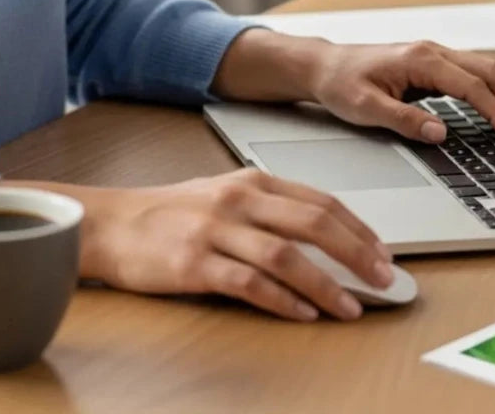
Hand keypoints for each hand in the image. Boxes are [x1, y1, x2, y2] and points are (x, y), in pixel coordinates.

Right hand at [3, 171, 393, 321]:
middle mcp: (238, 201)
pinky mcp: (195, 264)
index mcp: (251, 182)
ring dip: (326, 284)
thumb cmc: (170, 213)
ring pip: (286, 256)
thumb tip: (323, 236)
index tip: (382, 252)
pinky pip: (249, 284)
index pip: (320, 201)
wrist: (112, 224)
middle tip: (383, 278)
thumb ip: (269, 209)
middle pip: (313, 223)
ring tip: (351, 306)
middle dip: (356, 252)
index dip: (357, 228)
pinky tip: (304, 313)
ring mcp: (216, 231)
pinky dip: (283, 301)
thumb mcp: (224, 196)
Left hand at [306, 40, 494, 144]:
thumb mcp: (366, 108)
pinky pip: (473, 75)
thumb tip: (440, 133)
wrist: (325, 67)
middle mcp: (433, 52)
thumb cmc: (342, 84)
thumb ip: (404, 120)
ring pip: (486, 69)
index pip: (473, 86)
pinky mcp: (433, 66)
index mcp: (421, 59)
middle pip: (490, 71)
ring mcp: (435, 56)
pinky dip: (494, 92)